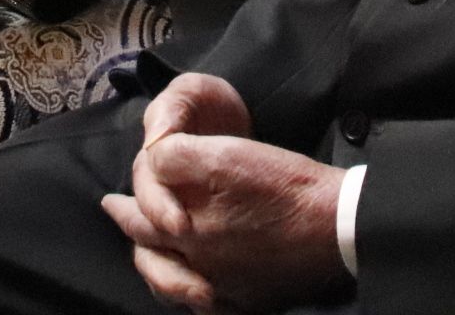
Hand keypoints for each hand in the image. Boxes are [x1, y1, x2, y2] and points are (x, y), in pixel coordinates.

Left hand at [100, 75, 349, 312]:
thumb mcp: (228, 154)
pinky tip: (190, 283)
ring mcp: (223, 289)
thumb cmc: (285, 186)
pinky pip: (202, 305)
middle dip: (131, 231)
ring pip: (170, 283)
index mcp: (187, 230)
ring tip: (146, 254)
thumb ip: (178, 157)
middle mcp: (198, 266)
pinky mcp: (249, 301)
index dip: (128, 199)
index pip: (141, 215)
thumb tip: (152, 158)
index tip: (116, 195)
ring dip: (152, 265)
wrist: (338, 227)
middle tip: (119, 214)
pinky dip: (185, 291)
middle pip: (150, 253)